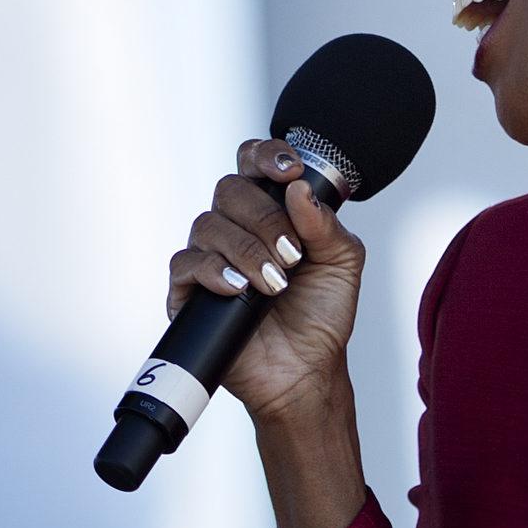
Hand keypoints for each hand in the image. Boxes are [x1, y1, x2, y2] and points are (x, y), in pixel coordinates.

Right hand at [165, 138, 365, 422]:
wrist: (306, 370)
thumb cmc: (321, 315)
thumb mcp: (341, 262)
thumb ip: (324, 223)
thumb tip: (298, 188)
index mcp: (269, 210)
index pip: (252, 162)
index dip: (266, 156)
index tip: (290, 171)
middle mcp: (236, 227)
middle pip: (230, 189)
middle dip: (265, 218)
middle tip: (292, 254)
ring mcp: (210, 257)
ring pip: (208, 224)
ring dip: (247, 251)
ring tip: (275, 283)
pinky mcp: (189, 291)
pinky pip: (186, 263)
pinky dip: (215, 271)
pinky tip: (240, 289)